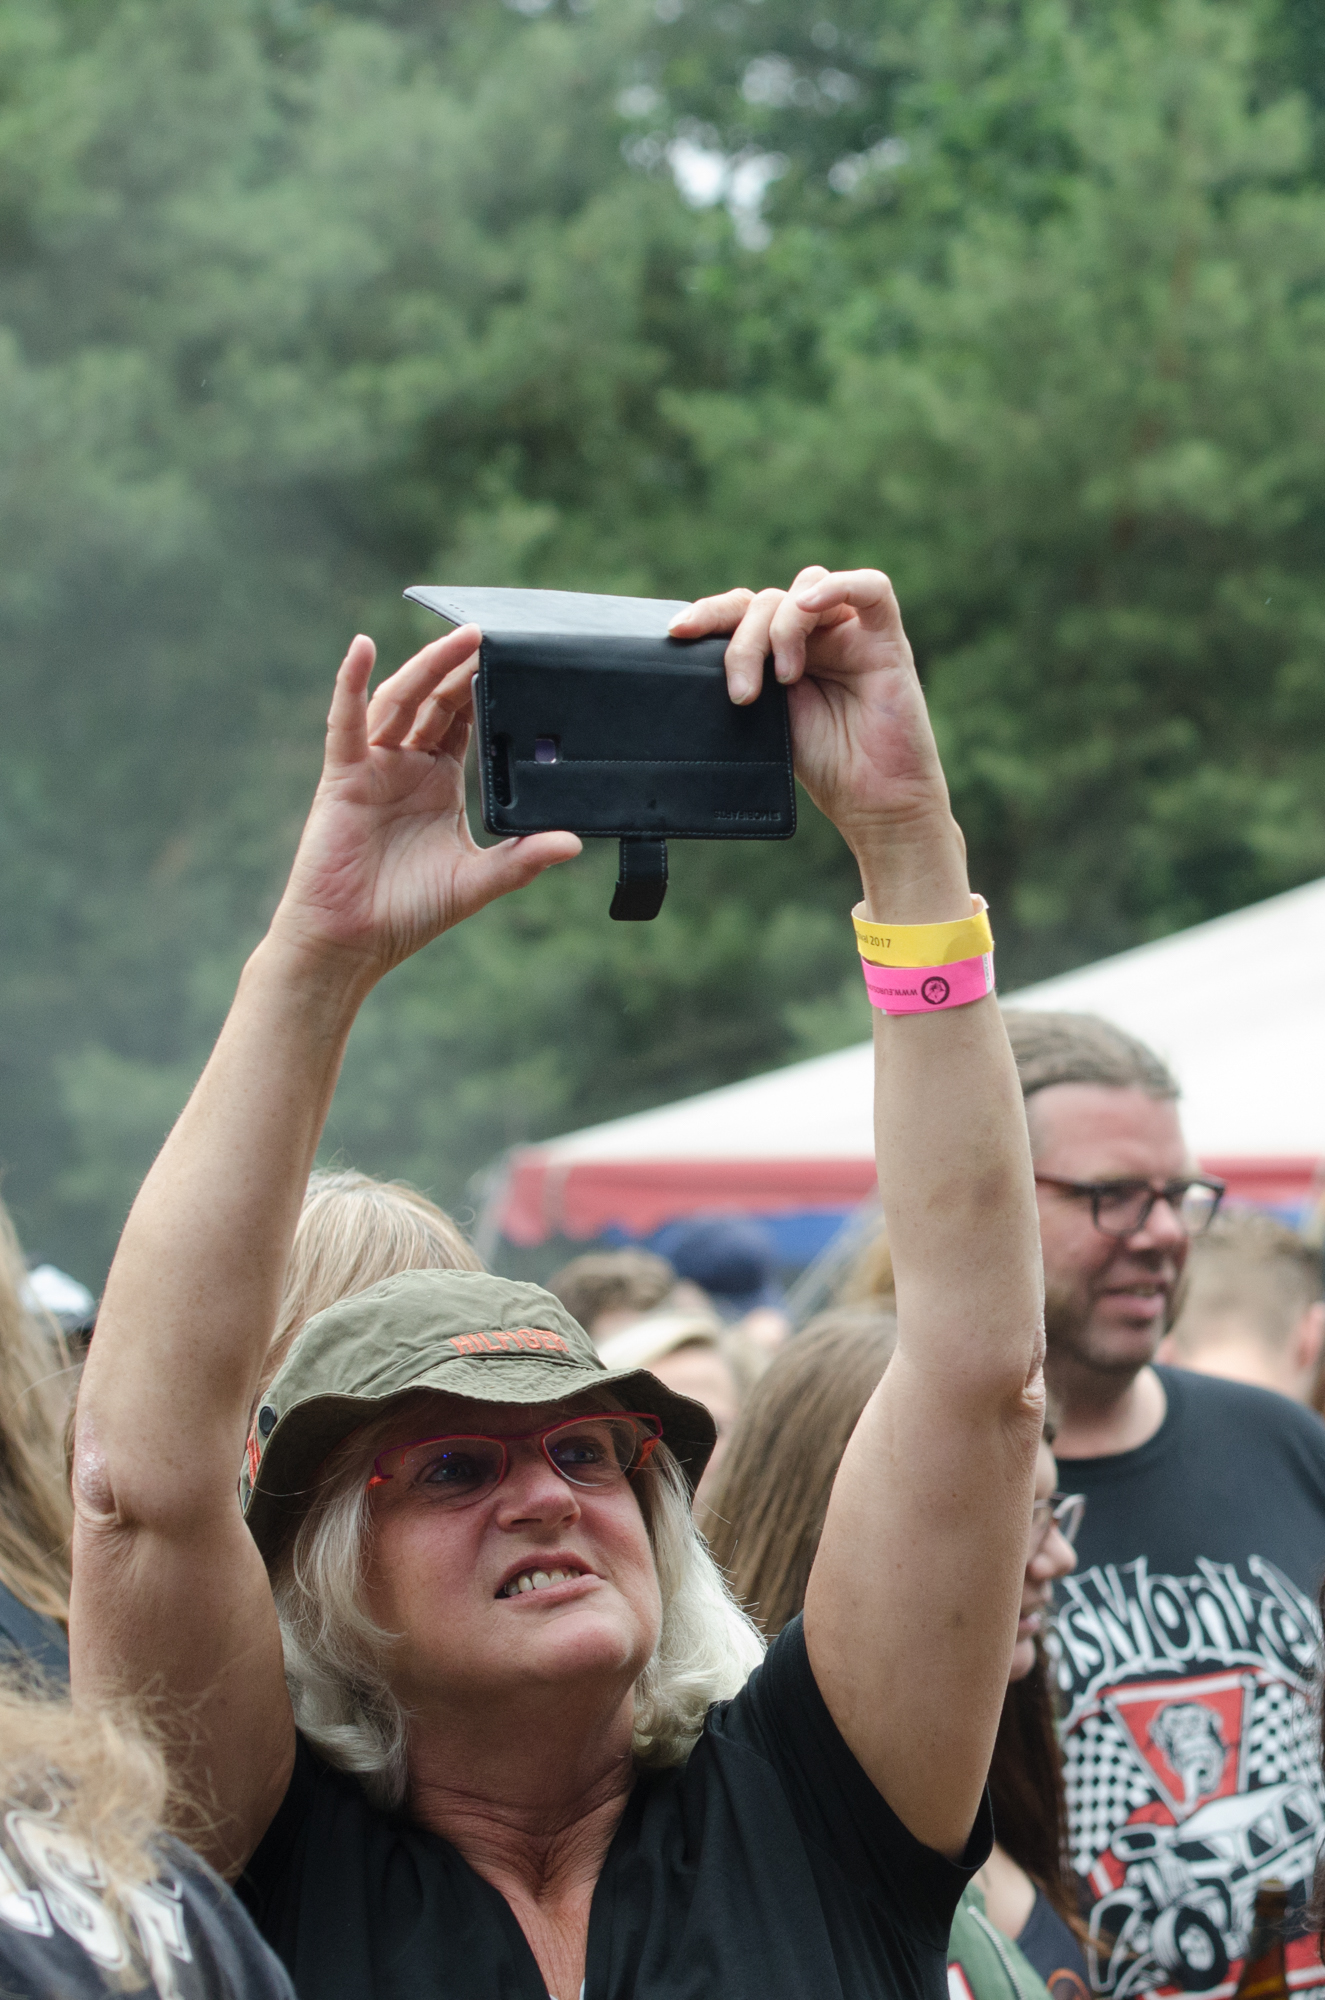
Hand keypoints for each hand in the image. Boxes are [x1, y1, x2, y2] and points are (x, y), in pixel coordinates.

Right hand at [270, 628, 579, 978]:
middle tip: (493, 633)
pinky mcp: (342, 777)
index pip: (465, 720)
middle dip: (461, 666)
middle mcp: (406, 766)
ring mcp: (373, 767)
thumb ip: (523, 859)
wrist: (353, 944)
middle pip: (435, 701)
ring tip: (459, 636)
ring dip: (426, 667)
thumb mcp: (477, 882)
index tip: (515, 657)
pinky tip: (362, 648)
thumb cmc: (408, 913)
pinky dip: (351, 684)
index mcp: (439, 781)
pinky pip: (346, 723)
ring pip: (400, 702)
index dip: (484, 687)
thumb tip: (575, 843)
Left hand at [668, 566, 954, 862]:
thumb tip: (692, 663)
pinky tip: (808, 607)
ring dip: (782, 626)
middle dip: (744, 640)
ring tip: (784, 679)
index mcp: (782, 650)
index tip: (676, 632)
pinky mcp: (887, 640)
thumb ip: (742, 682)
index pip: (741, 610)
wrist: (873, 803)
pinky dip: (837, 586)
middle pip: (767, 600)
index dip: (708, 613)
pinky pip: (871, 588)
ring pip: (806, 587)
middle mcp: (816, 635)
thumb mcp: (763, 720)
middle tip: (743, 692)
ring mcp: (851, 633)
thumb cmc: (825, 767)